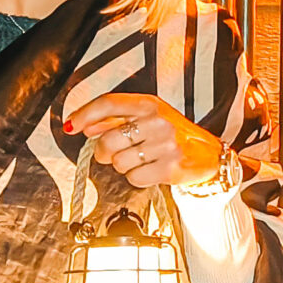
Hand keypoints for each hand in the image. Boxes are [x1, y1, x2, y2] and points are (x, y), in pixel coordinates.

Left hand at [67, 92, 224, 188]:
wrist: (211, 155)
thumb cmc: (176, 135)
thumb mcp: (149, 118)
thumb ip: (116, 120)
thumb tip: (84, 126)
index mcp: (150, 104)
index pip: (109, 104)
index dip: (85, 115)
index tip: (71, 126)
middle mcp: (158, 121)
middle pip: (108, 140)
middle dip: (104, 152)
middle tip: (115, 153)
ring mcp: (165, 145)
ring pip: (119, 163)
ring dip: (124, 166)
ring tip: (141, 161)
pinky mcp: (170, 167)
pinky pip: (134, 178)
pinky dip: (137, 178)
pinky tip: (151, 171)